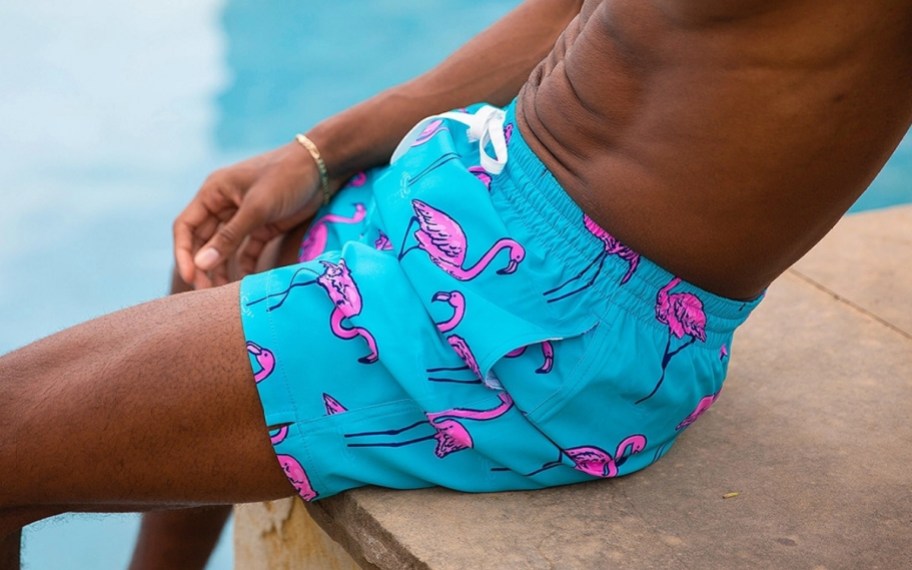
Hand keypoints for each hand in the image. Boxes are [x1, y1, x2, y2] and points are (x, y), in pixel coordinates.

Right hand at [173, 141, 325, 288]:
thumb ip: (230, 237)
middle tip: (207, 293)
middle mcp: (224, 204)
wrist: (322, 167)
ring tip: (224, 293)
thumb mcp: (256, 208)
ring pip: (225, 248)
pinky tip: (247, 282)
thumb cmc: (286, 178)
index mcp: (213, 193)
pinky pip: (248, 250)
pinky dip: (246, 265)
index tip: (191, 277)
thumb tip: (201, 264)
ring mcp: (244, 216)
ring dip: (223, 269)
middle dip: (204, 267)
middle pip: (204, 241)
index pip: (186, 226)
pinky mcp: (264, 225)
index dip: (184, 253)